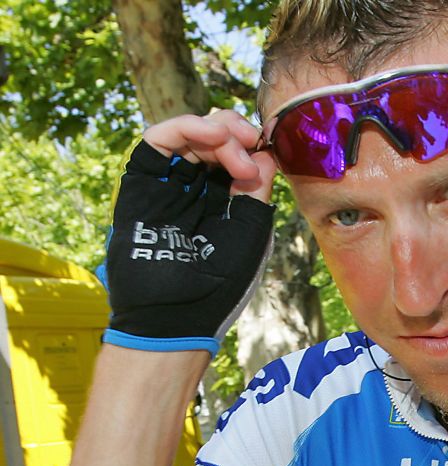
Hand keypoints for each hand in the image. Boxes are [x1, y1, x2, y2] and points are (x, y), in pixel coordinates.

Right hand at [100, 111, 276, 355]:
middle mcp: (195, 191)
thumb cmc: (220, 285)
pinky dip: (184, 127)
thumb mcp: (251, 233)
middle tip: (251, 142)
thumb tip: (265, 153)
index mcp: (224, 203)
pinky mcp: (141, 184)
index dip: (252, 146)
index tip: (266, 150)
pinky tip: (209, 133)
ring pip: (188, 135)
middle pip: (212, 140)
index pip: (236, 157)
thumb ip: (256, 191)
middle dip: (236, 132)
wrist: (177, 317)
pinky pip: (156, 142)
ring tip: (235, 143)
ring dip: (216, 128)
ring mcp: (168, 185)